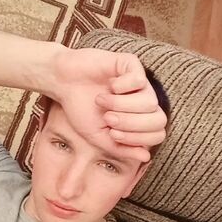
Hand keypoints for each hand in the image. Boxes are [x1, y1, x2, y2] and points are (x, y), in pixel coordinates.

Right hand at [53, 47, 167, 161]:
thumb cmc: (81, 108)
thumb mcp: (98, 136)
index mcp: (140, 119)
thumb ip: (121, 148)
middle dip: (130, 124)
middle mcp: (144, 100)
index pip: (157, 135)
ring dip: (121, 105)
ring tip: (101, 101)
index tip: (112, 133)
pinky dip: (122, 87)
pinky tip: (109, 85)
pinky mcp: (131, 64)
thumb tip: (146, 157)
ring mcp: (140, 82)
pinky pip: (140, 80)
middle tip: (107, 118)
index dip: (136, 139)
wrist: (63, 83)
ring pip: (149, 102)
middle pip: (158, 120)